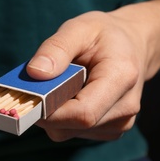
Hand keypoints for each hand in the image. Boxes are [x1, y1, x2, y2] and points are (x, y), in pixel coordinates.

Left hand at [26, 0, 159, 141]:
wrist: (133, 46)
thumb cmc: (104, 35)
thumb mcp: (79, 28)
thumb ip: (57, 48)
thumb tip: (35, 72)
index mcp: (121, 78)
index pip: (83, 113)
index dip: (49, 112)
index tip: (26, 98)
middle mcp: (124, 108)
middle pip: (72, 125)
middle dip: (44, 110)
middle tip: (32, 87)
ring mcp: (118, 123)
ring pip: (67, 132)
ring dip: (50, 113)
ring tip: (53, 86)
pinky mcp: (108, 130)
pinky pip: (71, 131)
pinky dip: (59, 117)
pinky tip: (64, 96)